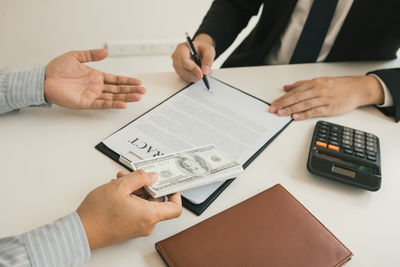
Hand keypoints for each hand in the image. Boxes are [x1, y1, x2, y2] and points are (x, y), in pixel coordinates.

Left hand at [44, 49, 145, 108]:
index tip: (138, 82)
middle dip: (131, 90)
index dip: (127, 81)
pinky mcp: (86, 102)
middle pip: (118, 89)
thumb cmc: (56, 69)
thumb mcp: (75, 56)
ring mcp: (92, 95)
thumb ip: (91, 55)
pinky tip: (122, 104)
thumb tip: (106, 52)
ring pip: (113, 97)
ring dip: (126, 97)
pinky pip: (102, 104)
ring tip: (138, 97)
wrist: (43, 79)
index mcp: (95, 76)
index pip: (115, 79)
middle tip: (143, 91)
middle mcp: (96, 87)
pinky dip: (113, 104)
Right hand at [76, 170, 181, 249]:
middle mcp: (146, 224)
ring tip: (121, 180)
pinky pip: (136, 210)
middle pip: (157, 201)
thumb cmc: (97, 214)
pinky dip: (130, 198)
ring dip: (135, 189)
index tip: (169, 183)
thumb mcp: (120, 186)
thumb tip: (152, 176)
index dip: (175, 193)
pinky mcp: (129, 227)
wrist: (80, 231)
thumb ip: (139, 178)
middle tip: (138, 175)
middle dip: (147, 185)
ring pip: (144, 204)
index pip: (175, 208)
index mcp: (149, 215)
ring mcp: (137, 227)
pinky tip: (118, 189)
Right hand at [172, 34, 214, 81]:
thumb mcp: (208, 50)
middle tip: (204, 75)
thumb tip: (205, 71)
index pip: (184, 60)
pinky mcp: (179, 71)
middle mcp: (176, 56)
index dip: (193, 68)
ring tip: (202, 73)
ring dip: (195, 77)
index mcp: (182, 48)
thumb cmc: (201, 48)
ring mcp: (176, 64)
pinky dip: (193, 78)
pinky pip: (185, 78)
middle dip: (195, 74)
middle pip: (183, 69)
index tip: (201, 74)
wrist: (199, 50)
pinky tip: (198, 73)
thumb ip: (208, 59)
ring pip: (184, 75)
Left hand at [268, 75, 384, 119]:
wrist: (357, 89)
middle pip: (297, 97)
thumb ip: (301, 85)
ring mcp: (324, 99)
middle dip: (283, 104)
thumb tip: (286, 87)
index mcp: (314, 83)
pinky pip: (314, 111)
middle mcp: (318, 90)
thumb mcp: (319, 81)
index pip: (294, 91)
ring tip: (281, 114)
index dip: (282, 98)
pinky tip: (296, 117)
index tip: (273, 104)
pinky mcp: (330, 108)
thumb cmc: (338, 86)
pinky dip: (304, 114)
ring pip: (304, 104)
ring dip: (291, 109)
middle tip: (273, 110)